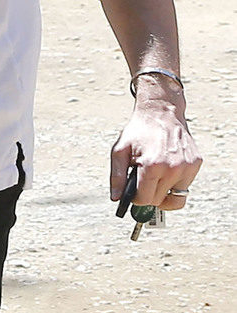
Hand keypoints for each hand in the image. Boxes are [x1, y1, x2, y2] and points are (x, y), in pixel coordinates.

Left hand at [110, 88, 201, 212]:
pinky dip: (175, 183)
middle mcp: (173, 168)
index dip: (135, 198)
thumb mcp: (119, 151)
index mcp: (152, 166)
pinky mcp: (196, 164)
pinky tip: (167, 170)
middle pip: (159, 201)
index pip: (144, 199)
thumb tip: (116, 198)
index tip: (133, 191)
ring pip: (176, 198)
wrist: (161, 111)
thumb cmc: (138, 131)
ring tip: (155, 179)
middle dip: (149, 195)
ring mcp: (187, 167)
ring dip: (164, 192)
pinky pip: (185, 186)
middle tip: (143, 183)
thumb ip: (116, 177)